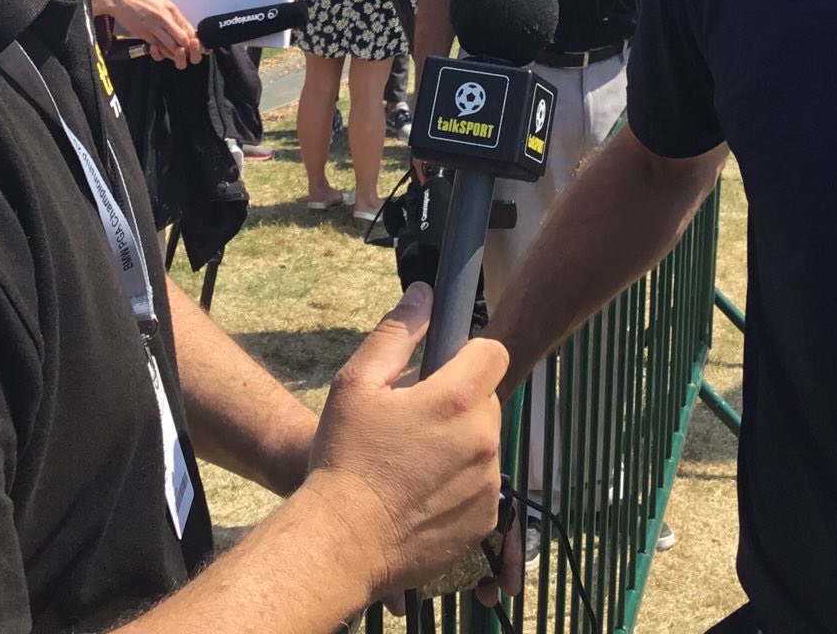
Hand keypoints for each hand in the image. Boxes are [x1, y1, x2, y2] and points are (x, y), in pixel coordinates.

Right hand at [87, 0, 202, 66]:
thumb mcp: (162, 1)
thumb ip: (174, 14)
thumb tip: (185, 27)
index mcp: (170, 9)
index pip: (188, 28)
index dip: (192, 38)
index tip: (192, 43)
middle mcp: (164, 18)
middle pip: (182, 39)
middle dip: (186, 48)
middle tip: (187, 51)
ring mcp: (153, 27)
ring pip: (170, 46)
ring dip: (175, 52)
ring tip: (176, 53)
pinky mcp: (143, 34)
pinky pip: (157, 47)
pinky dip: (163, 52)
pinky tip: (164, 51)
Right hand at [305, 284, 507, 604]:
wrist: (343, 542)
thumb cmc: (344, 459)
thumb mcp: (356, 384)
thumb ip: (396, 333)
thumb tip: (423, 294)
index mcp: (457, 400)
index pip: (493, 352)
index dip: (468, 355)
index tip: (440, 370)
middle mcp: (483, 440)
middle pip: (488, 400)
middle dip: (460, 402)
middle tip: (414, 420)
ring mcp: (488, 484)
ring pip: (485, 444)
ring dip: (461, 444)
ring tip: (413, 462)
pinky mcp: (485, 520)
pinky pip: (482, 486)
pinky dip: (460, 485)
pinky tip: (421, 494)